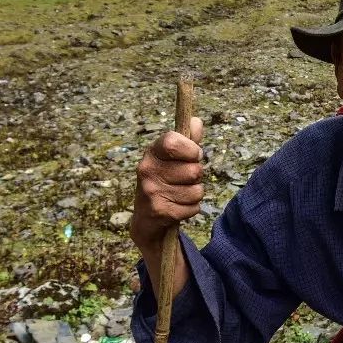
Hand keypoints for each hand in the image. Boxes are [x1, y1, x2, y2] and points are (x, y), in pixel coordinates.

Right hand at [131, 117, 203, 298]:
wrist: (146, 220)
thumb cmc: (164, 182)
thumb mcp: (172, 160)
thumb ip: (187, 141)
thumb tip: (196, 122)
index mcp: (152, 153)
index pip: (173, 141)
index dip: (191, 148)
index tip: (195, 155)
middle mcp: (147, 170)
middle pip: (194, 170)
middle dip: (197, 177)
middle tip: (184, 180)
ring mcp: (151, 191)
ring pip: (197, 190)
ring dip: (194, 194)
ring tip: (180, 195)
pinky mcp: (159, 211)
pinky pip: (193, 208)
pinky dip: (191, 209)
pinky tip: (177, 208)